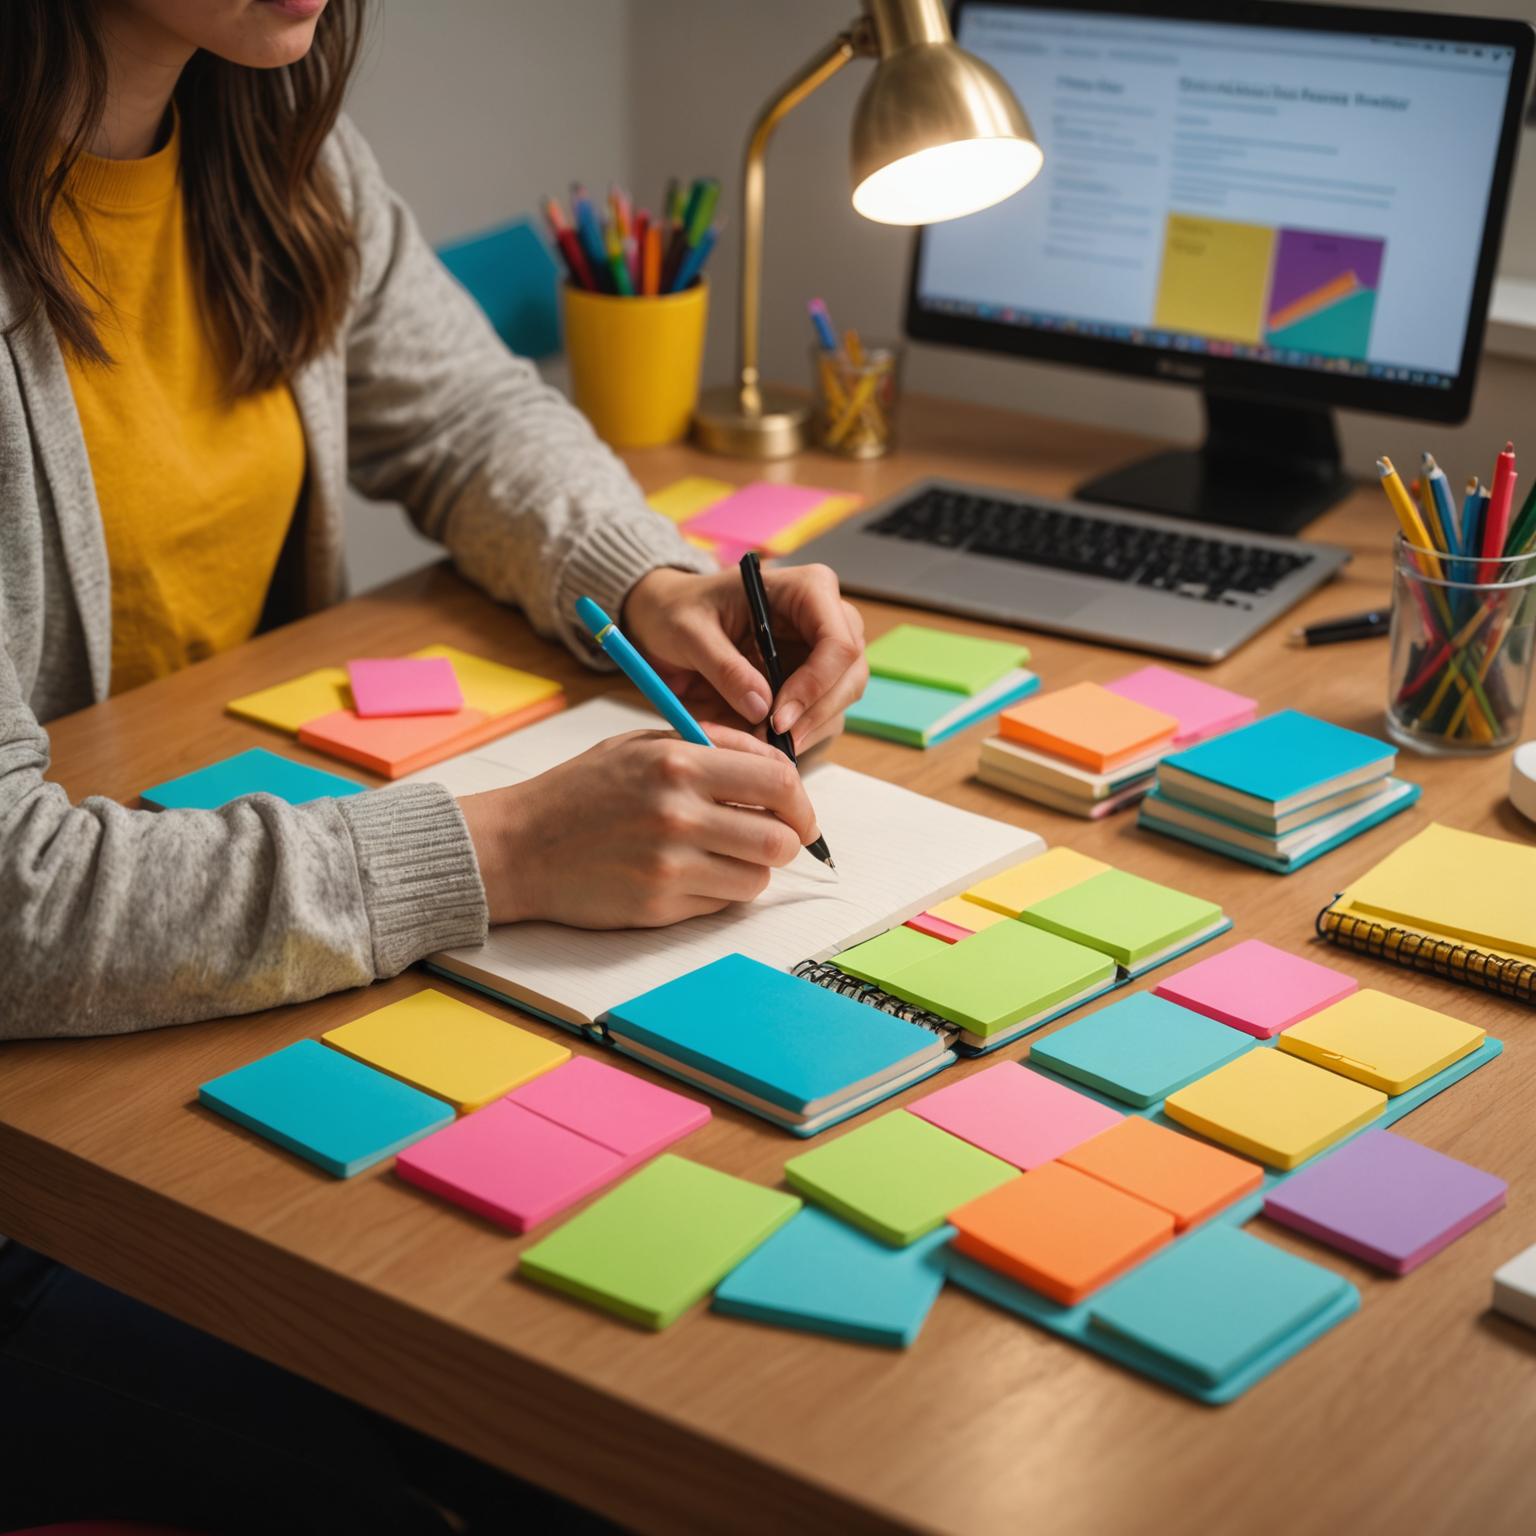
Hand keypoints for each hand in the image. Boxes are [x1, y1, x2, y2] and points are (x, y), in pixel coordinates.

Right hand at [458, 724, 821, 927]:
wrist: (519, 846)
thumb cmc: (583, 790)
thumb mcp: (642, 744)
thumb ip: (712, 746)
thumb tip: (779, 767)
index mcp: (678, 763)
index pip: (777, 783)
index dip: (802, 801)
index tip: (800, 814)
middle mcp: (677, 813)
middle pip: (779, 839)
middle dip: (786, 842)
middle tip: (772, 840)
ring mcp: (669, 865)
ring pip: (757, 878)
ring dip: (752, 870)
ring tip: (722, 856)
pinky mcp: (659, 905)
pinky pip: (721, 904)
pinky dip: (718, 892)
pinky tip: (689, 874)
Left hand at [622, 565, 866, 750]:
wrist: (672, 618)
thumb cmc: (681, 611)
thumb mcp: (689, 632)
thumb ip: (725, 667)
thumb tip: (762, 707)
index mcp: (808, 589)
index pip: (839, 643)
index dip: (816, 685)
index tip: (777, 718)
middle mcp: (827, 617)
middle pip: (850, 676)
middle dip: (815, 714)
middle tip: (772, 741)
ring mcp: (824, 651)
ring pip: (841, 700)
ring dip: (808, 729)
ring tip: (760, 744)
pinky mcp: (813, 679)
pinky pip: (821, 715)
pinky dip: (798, 733)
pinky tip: (762, 741)